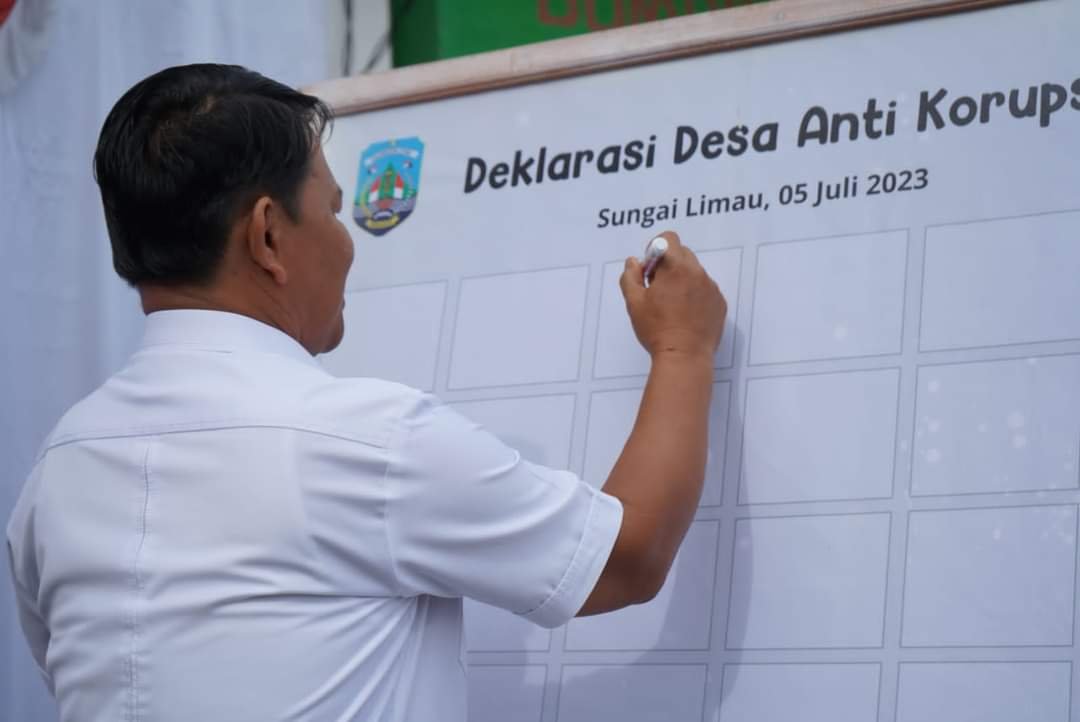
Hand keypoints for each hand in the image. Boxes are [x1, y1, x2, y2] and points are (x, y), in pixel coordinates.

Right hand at [619, 231, 726, 360]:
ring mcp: (711, 288)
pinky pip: (706, 290)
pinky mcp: (719, 303)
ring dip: (683, 281)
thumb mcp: (634, 303)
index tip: (650, 270)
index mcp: (675, 268)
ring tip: (672, 307)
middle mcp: (697, 273)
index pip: (668, 239)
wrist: (685, 356)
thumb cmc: (656, 329)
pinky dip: (695, 296)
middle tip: (658, 290)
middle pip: (682, 254)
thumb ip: (631, 276)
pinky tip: (686, 316)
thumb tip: (634, 262)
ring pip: (695, 273)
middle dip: (668, 265)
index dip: (656, 250)